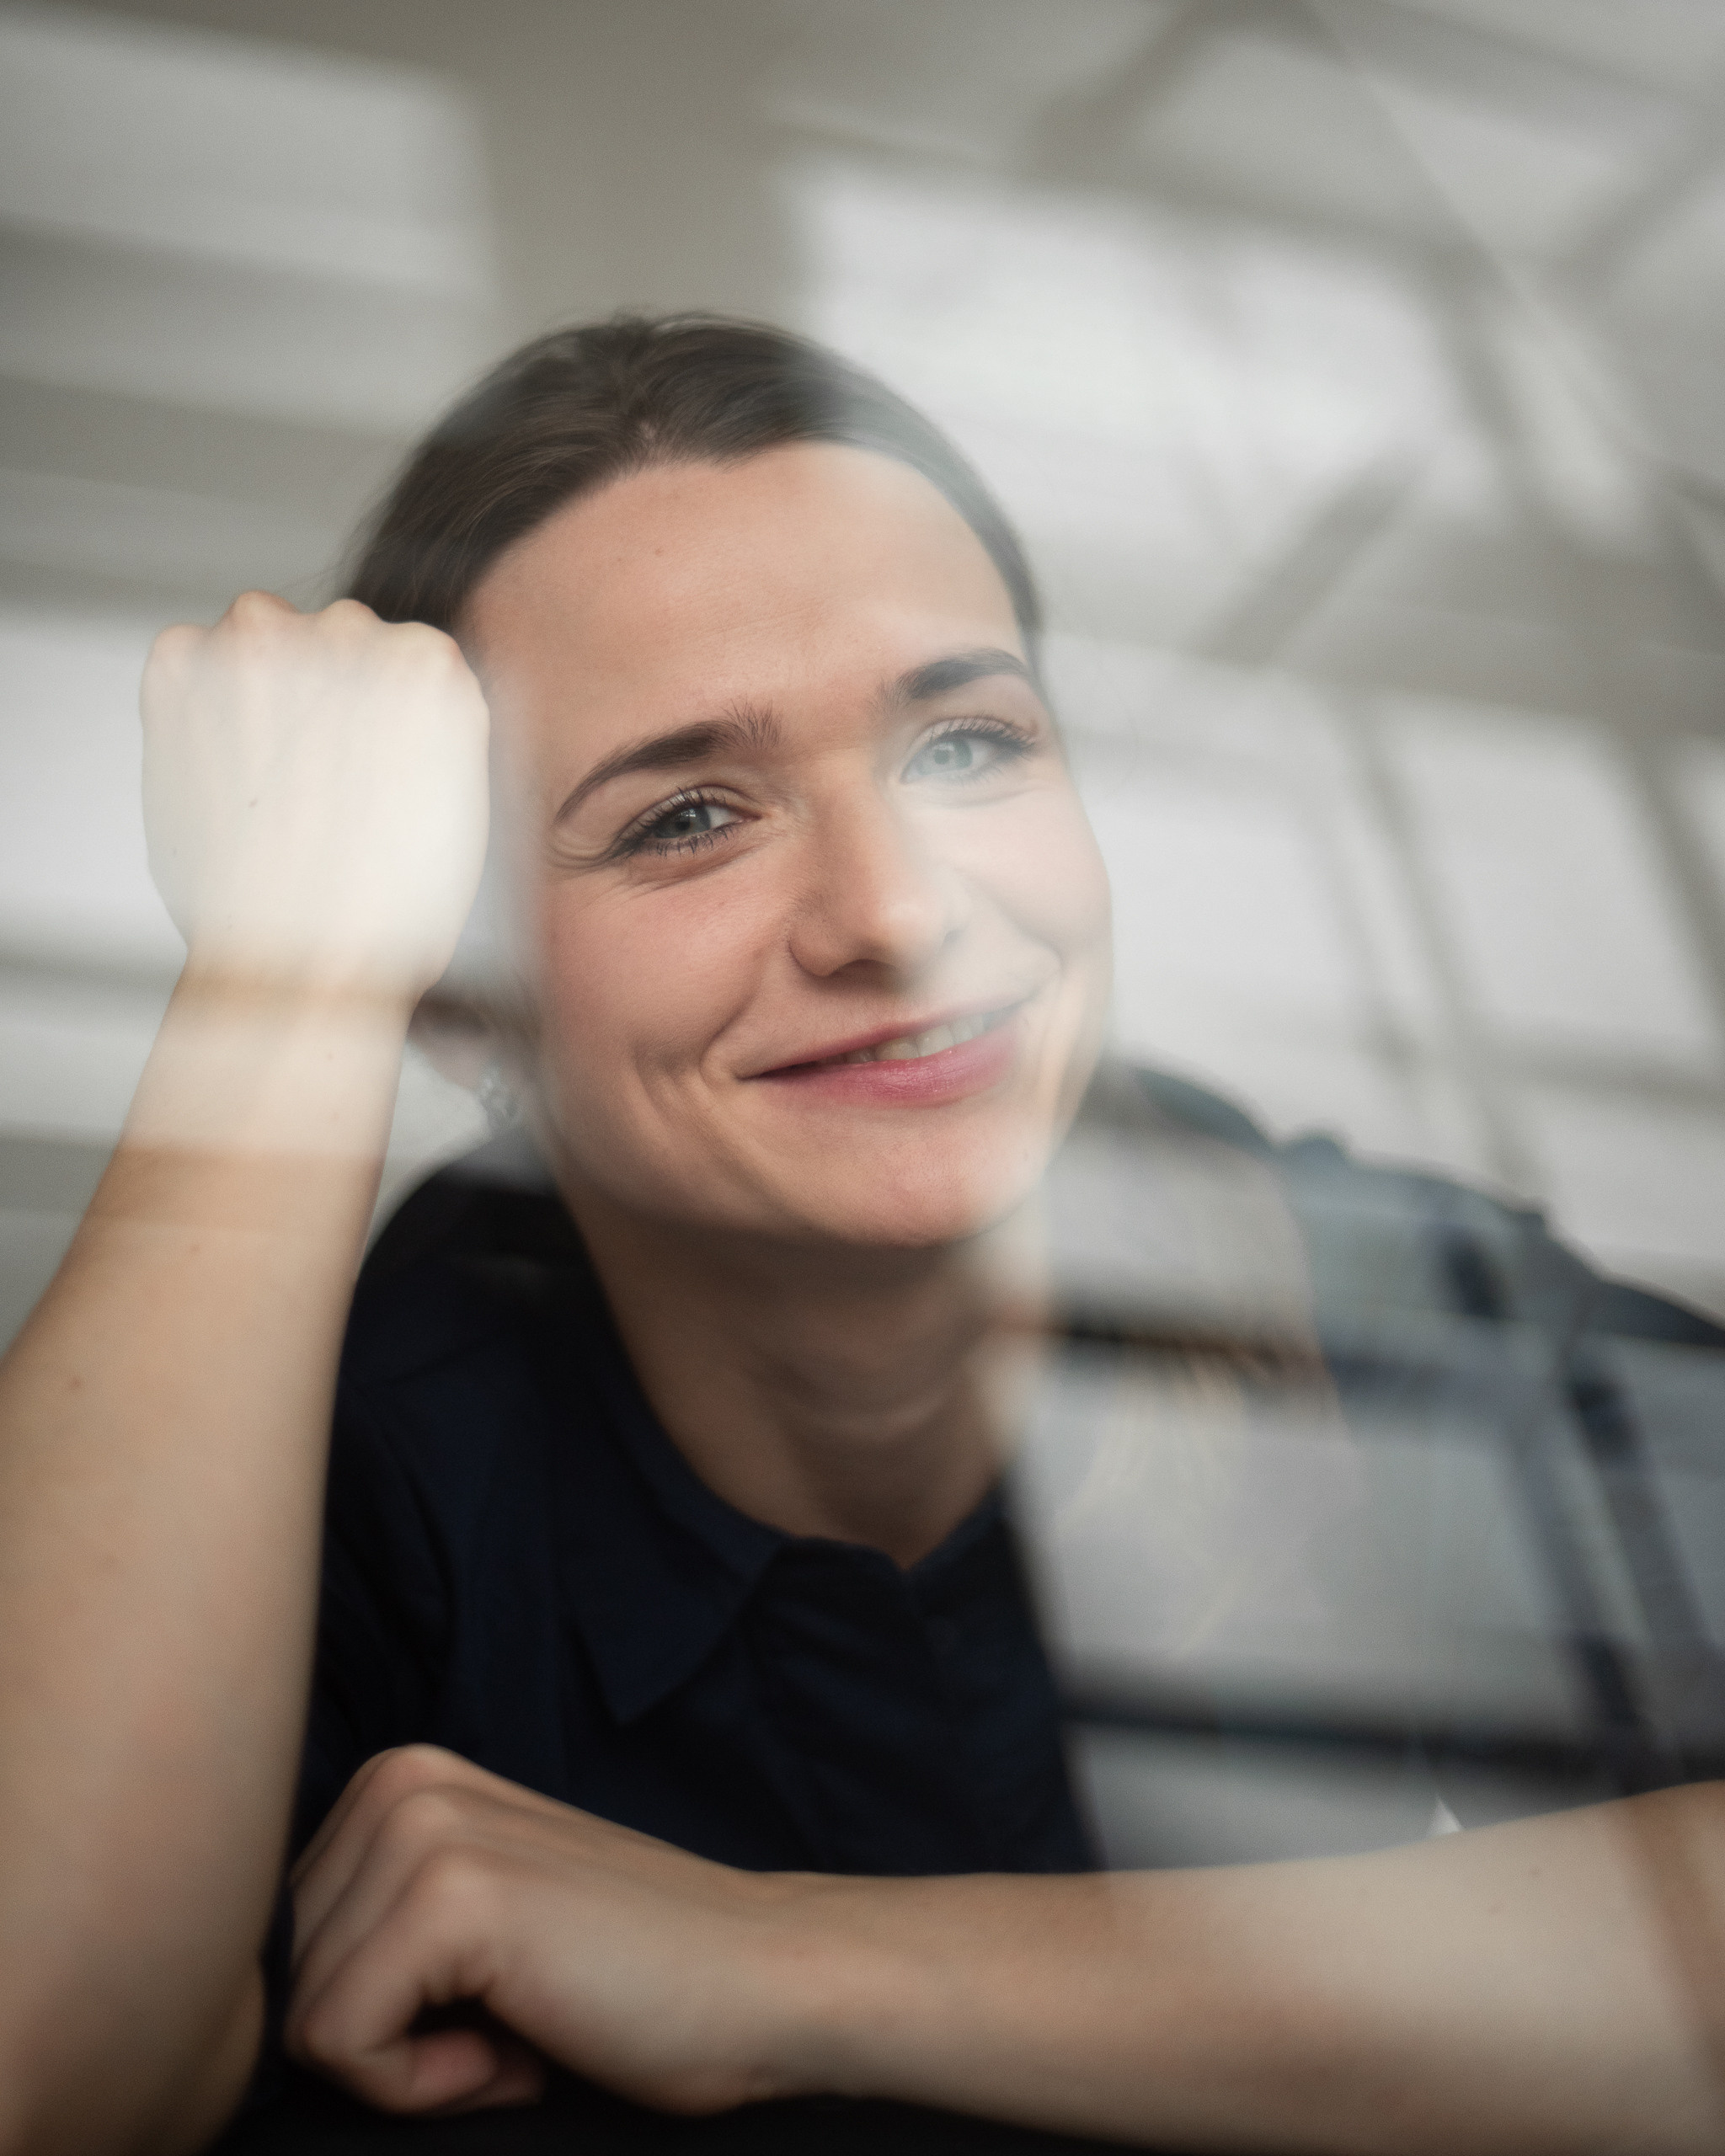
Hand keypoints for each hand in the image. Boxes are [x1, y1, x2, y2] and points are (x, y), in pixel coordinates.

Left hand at [142, 594, 489, 1002]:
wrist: (300, 965)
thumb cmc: (390, 912)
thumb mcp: (458, 799)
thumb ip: (425, 722)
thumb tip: (386, 703)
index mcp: (432, 663)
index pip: (406, 658)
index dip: (386, 720)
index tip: (372, 762)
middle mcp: (348, 631)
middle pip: (335, 641)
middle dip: (325, 700)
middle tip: (321, 787)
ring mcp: (260, 642)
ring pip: (261, 645)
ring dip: (262, 696)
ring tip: (270, 787)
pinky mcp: (182, 664)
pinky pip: (190, 662)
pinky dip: (199, 709)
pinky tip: (224, 776)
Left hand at [286, 1747, 809, 2118]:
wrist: (759, 1985)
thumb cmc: (625, 1981)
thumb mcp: (468, 1930)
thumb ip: (366, 1927)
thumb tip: (240, 2002)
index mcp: (397, 1781)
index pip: (278, 1949)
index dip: (368, 2017)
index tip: (478, 2002)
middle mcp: (398, 1781)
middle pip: (282, 1983)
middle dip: (384, 2039)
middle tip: (513, 2013)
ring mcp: (423, 1828)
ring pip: (304, 2022)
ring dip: (411, 2064)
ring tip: (525, 2017)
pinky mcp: (450, 1896)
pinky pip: (344, 2046)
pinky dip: (429, 2085)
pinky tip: (524, 2039)